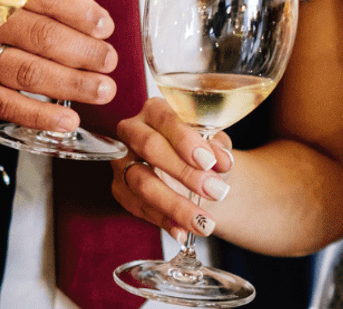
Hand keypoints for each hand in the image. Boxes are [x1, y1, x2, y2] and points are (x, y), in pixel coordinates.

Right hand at [0, 0, 117, 130]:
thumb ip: (49, 3)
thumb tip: (98, 26)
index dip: (79, 12)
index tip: (105, 27)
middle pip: (40, 35)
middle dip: (82, 51)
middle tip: (108, 61)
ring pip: (27, 71)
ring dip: (70, 84)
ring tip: (101, 90)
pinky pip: (6, 104)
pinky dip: (39, 115)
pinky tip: (67, 120)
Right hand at [112, 97, 233, 240]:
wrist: (195, 173)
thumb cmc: (202, 151)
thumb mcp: (214, 144)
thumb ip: (217, 147)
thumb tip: (221, 160)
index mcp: (155, 111)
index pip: (165, 119)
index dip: (186, 140)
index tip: (209, 161)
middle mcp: (132, 131)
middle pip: (150, 147)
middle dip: (184, 172)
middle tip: (215, 191)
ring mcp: (122, 161)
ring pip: (142, 182)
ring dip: (175, 205)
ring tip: (204, 223)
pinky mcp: (120, 189)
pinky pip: (139, 207)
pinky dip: (164, 221)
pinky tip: (183, 232)